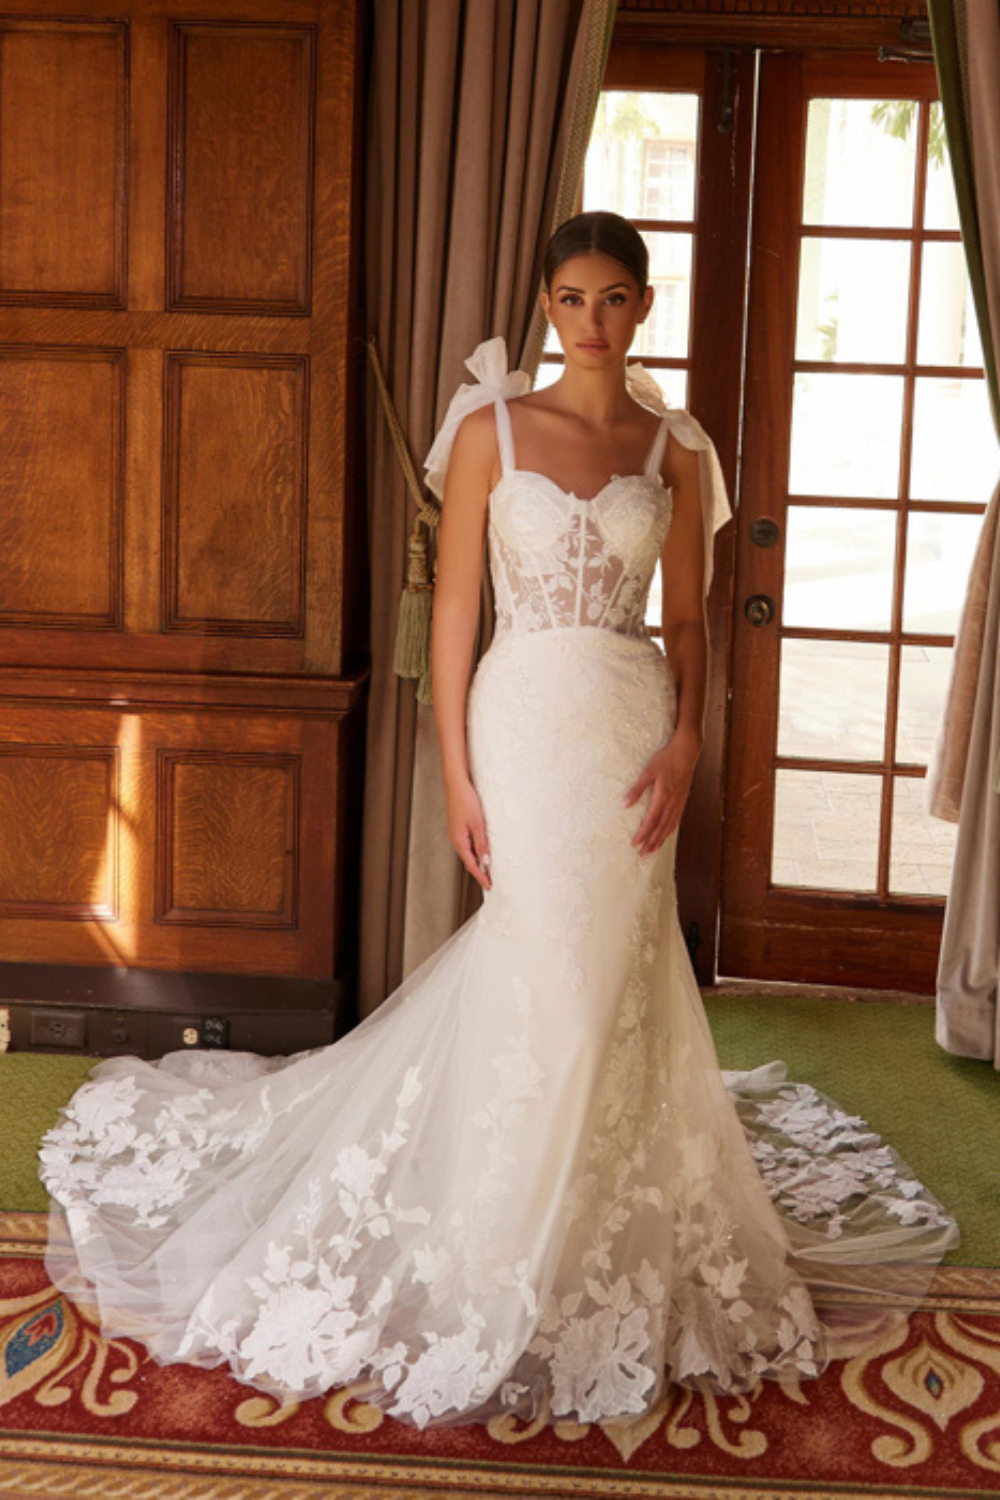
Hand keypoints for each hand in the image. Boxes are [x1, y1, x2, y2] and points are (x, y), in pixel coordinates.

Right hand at [446, 776, 492, 889]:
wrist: (456, 784)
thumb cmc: (466, 801)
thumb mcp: (478, 824)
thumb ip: (482, 844)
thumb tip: (486, 861)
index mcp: (459, 840)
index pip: (471, 864)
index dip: (480, 876)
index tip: (489, 886)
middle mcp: (455, 839)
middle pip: (469, 860)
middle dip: (479, 871)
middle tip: (490, 881)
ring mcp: (456, 833)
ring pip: (468, 852)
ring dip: (478, 861)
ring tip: (489, 869)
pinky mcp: (458, 827)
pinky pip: (467, 843)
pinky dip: (475, 850)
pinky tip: (482, 851)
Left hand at [622, 725, 701, 856]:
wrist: (687, 751)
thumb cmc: (666, 758)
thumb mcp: (648, 771)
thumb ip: (637, 789)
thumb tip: (625, 804)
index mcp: (663, 796)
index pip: (651, 821)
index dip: (643, 834)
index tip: (635, 844)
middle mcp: (673, 802)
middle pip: (661, 827)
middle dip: (651, 842)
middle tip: (643, 855)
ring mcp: (679, 801)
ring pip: (670, 825)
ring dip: (661, 839)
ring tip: (653, 850)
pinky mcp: (683, 798)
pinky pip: (677, 819)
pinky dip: (670, 829)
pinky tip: (667, 834)